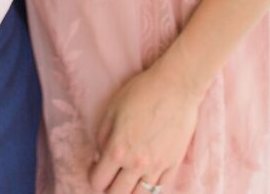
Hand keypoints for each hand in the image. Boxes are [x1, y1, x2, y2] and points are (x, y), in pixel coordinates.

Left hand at [89, 49, 203, 193]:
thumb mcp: (112, 108)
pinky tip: (145, 174)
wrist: (176, 86)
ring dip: (129, 191)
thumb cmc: (142, 92)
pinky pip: (160, 187)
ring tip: (127, 179)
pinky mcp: (174, 164)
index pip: (99, 181)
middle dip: (109, 188)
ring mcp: (157, 167)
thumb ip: (103, 136)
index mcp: (118, 150)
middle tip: (109, 177)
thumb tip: (100, 155)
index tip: (95, 168)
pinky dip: (150, 185)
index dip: (94, 177)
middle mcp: (137, 164)